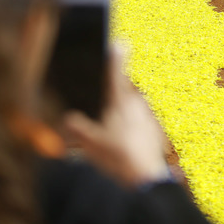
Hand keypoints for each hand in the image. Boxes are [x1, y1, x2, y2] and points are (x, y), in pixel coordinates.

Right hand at [62, 47, 170, 187]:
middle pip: (122, 94)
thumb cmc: (117, 158)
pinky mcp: (154, 129)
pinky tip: (123, 146)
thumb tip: (68, 119)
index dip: (115, 58)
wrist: (146, 179)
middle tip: (102, 118)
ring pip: (130, 110)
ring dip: (120, 118)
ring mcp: (148, 116)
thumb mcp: (89, 143)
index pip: (116, 73)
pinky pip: (138, 123)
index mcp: (120, 102)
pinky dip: (130, 129)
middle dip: (111, 101)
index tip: (118, 43)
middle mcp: (137, 105)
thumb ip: (76, 127)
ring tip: (111, 138)